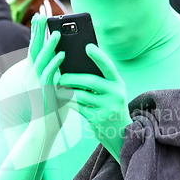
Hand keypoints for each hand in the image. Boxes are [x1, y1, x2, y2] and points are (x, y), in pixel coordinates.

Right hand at [26, 14, 65, 120]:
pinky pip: (49, 74)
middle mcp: (30, 75)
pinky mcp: (42, 91)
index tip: (38, 18)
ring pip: (41, 60)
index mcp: (32, 72)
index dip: (35, 33)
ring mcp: (35, 83)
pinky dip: (56, 63)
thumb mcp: (55, 84)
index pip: (33, 48)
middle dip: (37, 32)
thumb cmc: (52, 106)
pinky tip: (63, 55)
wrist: (45, 126)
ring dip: (49, 46)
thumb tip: (67, 56)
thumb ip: (58, 71)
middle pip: (33, 49)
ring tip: (58, 33)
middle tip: (42, 16)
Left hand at [56, 43, 131, 161]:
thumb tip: (76, 64)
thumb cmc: (111, 106)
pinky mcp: (98, 119)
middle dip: (72, 78)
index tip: (87, 46)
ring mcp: (107, 108)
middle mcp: (116, 94)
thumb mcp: (112, 92)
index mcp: (118, 83)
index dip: (98, 56)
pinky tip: (62, 99)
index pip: (109, 66)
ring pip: (81, 95)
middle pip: (90, 81)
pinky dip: (68, 102)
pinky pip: (78, 107)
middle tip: (60, 77)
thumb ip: (101, 79)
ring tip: (58, 88)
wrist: (121, 133)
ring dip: (66, 91)